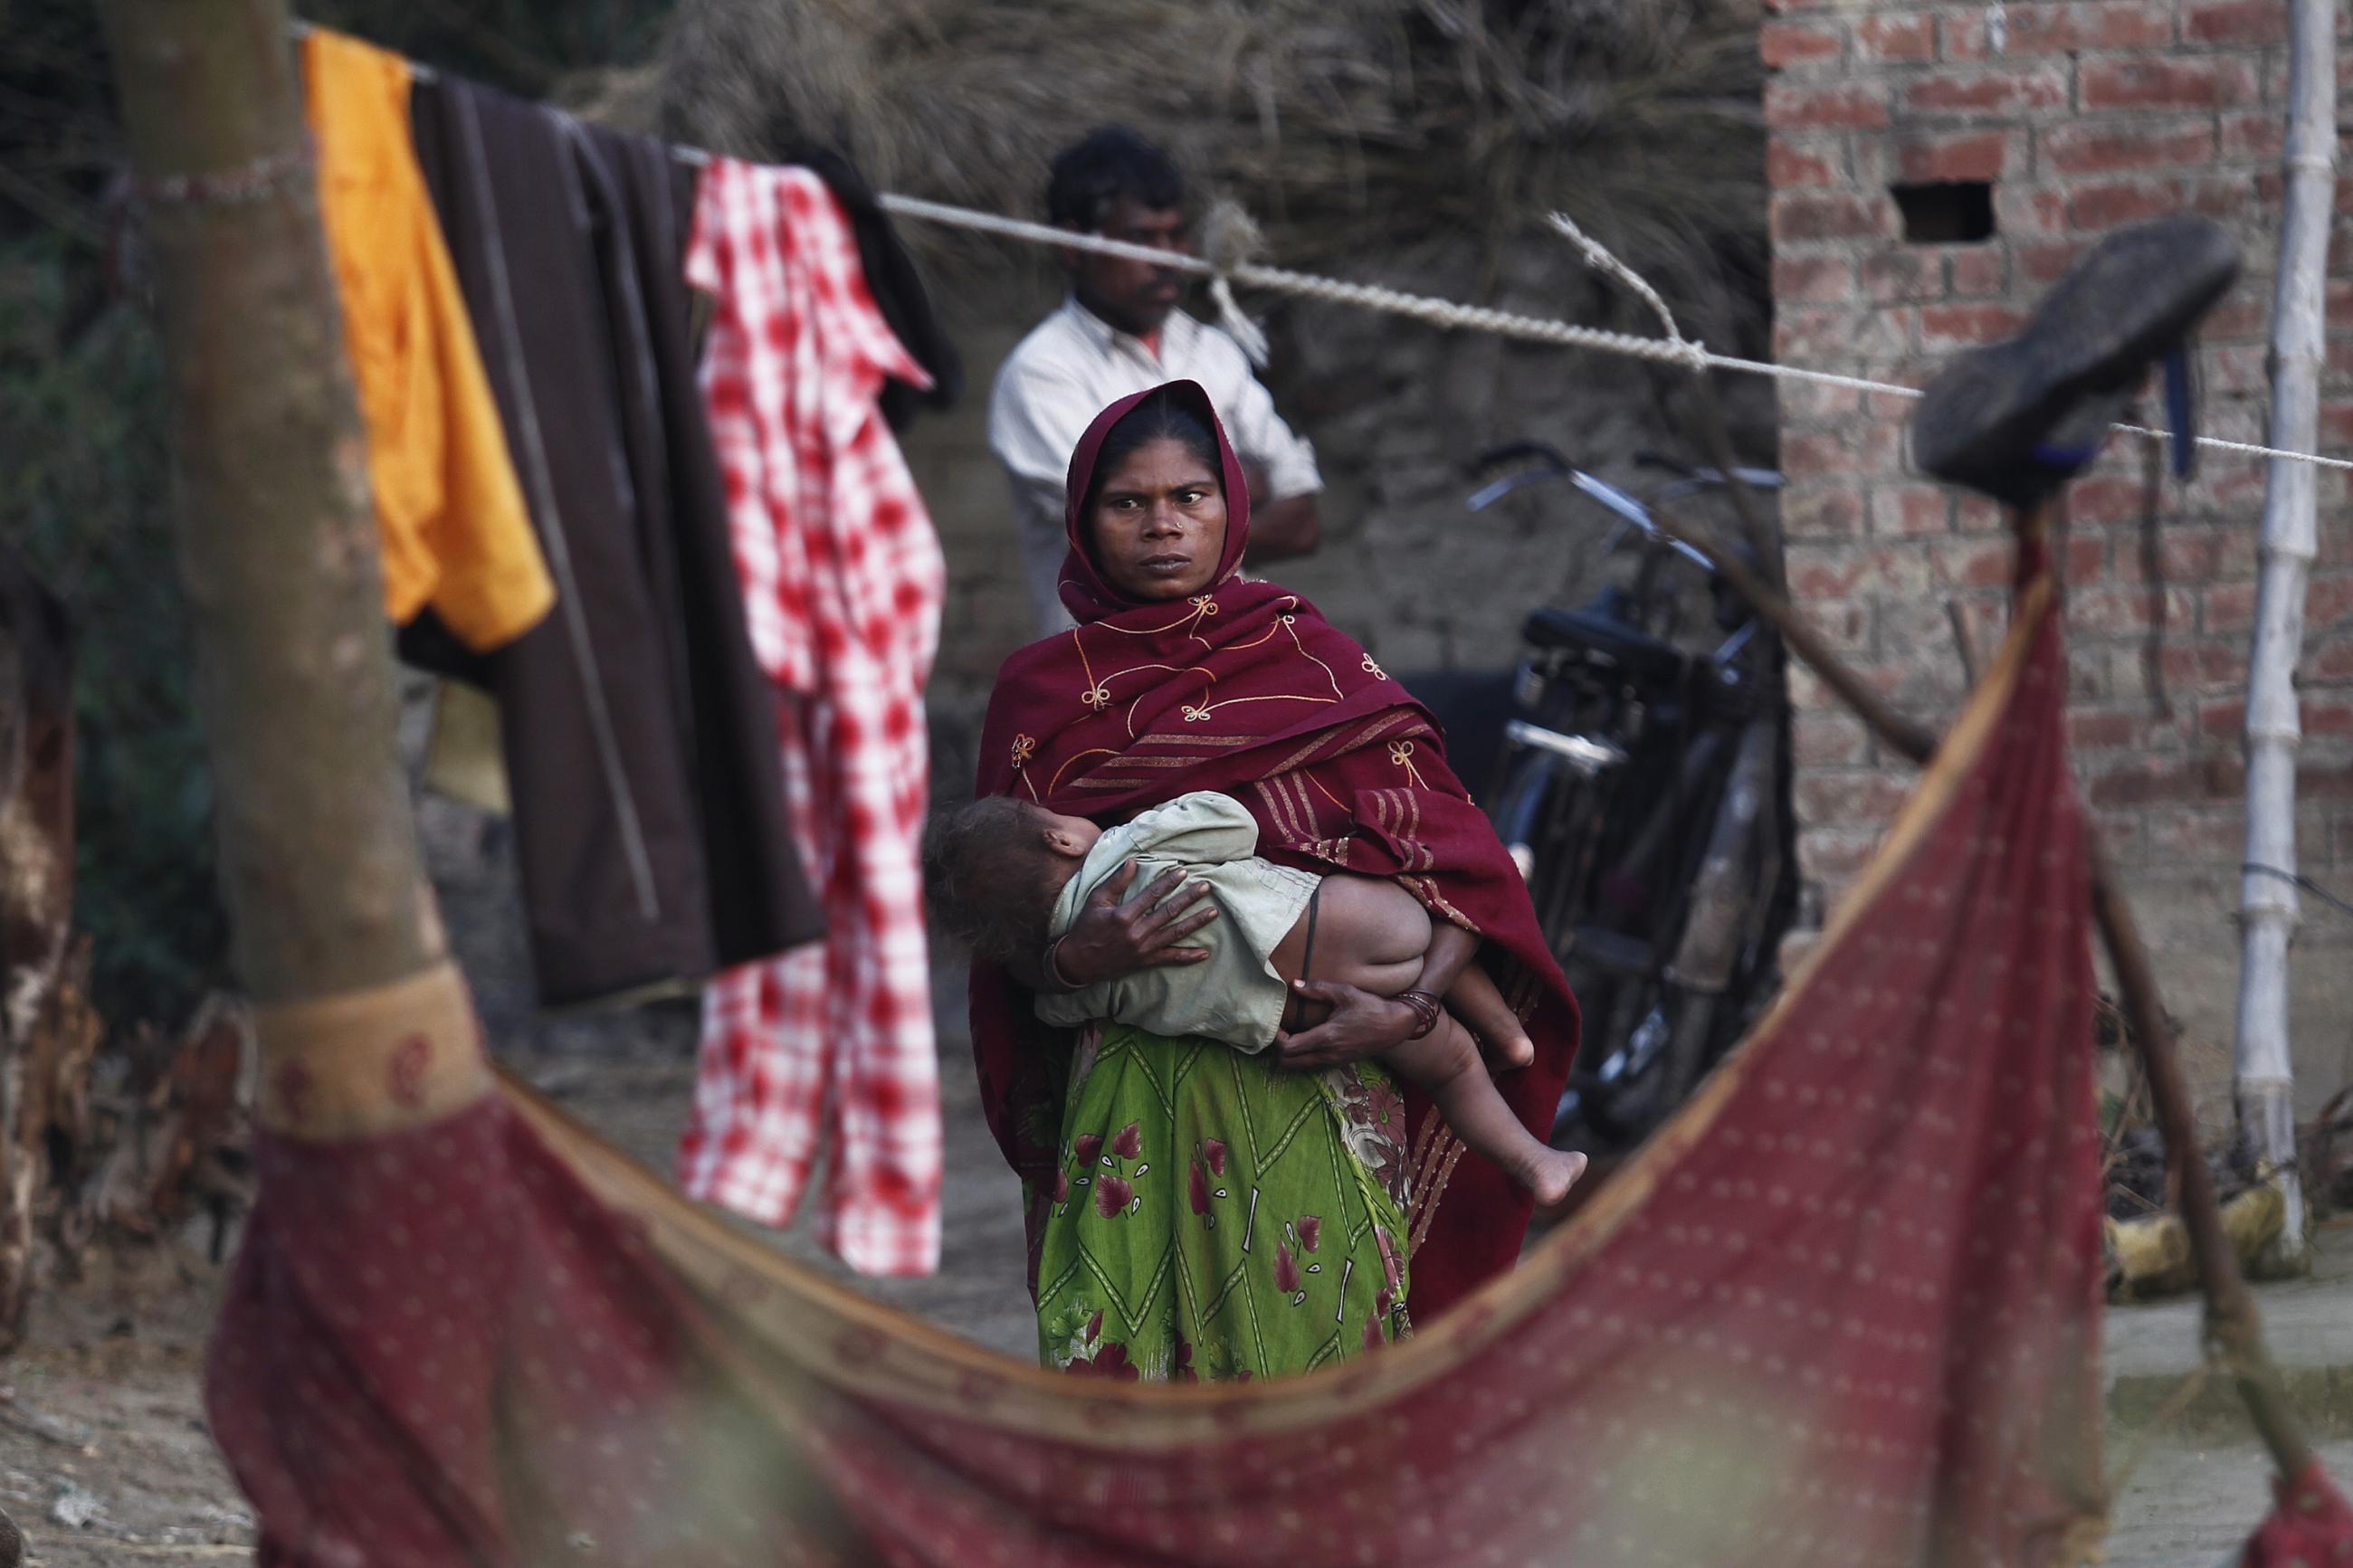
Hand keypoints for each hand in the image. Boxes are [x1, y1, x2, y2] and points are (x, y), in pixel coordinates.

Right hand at [1047, 861, 1215, 989]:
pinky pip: (1171, 958)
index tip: (1183, 872)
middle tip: (1206, 887)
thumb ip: (1115, 882)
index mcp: (1124, 915)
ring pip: (1175, 933)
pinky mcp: (1146, 961)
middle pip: (1169, 912)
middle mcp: (1136, 932)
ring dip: (1196, 922)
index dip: (1169, 882)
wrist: (1079, 962)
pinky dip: (1188, 956)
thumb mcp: (1096, 901)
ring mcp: (1143, 948)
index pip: (1152, 894)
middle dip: (1189, 898)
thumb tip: (1132, 862)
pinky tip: (1205, 952)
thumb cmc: (1087, 927)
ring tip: (1213, 912)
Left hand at [1272, 980, 1417, 1069]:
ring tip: (1289, 1036)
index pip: (1288, 1048)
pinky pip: (1312, 1065)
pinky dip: (1302, 1057)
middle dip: (1278, 1050)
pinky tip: (1305, 1040)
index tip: (1276, 1024)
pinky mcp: (1340, 1063)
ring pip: (1300, 1067)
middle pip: (1288, 1063)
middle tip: (1279, 1032)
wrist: (1395, 1026)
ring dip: (1289, 1055)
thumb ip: (1317, 989)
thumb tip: (1294, 984)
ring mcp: (1334, 1061)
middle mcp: (1328, 1054)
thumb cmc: (1371, 1007)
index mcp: (1326, 1037)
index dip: (1276, 1038)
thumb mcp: (1345, 993)